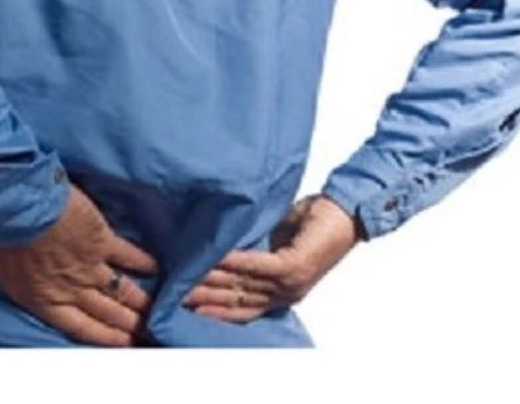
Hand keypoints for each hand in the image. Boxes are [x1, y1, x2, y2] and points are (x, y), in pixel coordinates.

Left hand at [0, 182, 158, 346]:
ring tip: (156, 312)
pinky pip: (127, 255)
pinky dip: (143, 261)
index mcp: (43, 299)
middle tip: (147, 336)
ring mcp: (89, 265)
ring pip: (121, 291)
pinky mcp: (101, 239)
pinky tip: (157, 267)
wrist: (21, 204)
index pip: (79, 328)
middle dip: (128, 327)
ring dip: (139, 303)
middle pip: (105, 314)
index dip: (101, 340)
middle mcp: (70, 288)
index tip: (121, 348)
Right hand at [181, 193, 359, 321]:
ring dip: (213, 281)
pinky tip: (216, 258)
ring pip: (244, 287)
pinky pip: (258, 267)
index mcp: (280, 292)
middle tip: (175, 294)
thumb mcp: (277, 240)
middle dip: (204, 297)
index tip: (184, 302)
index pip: (241, 308)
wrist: (345, 211)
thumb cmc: (313, 223)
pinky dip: (235, 262)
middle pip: (237, 302)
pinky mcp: (295, 265)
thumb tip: (221, 246)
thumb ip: (254, 250)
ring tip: (187, 277)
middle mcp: (285, 294)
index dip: (213, 309)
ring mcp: (291, 283)